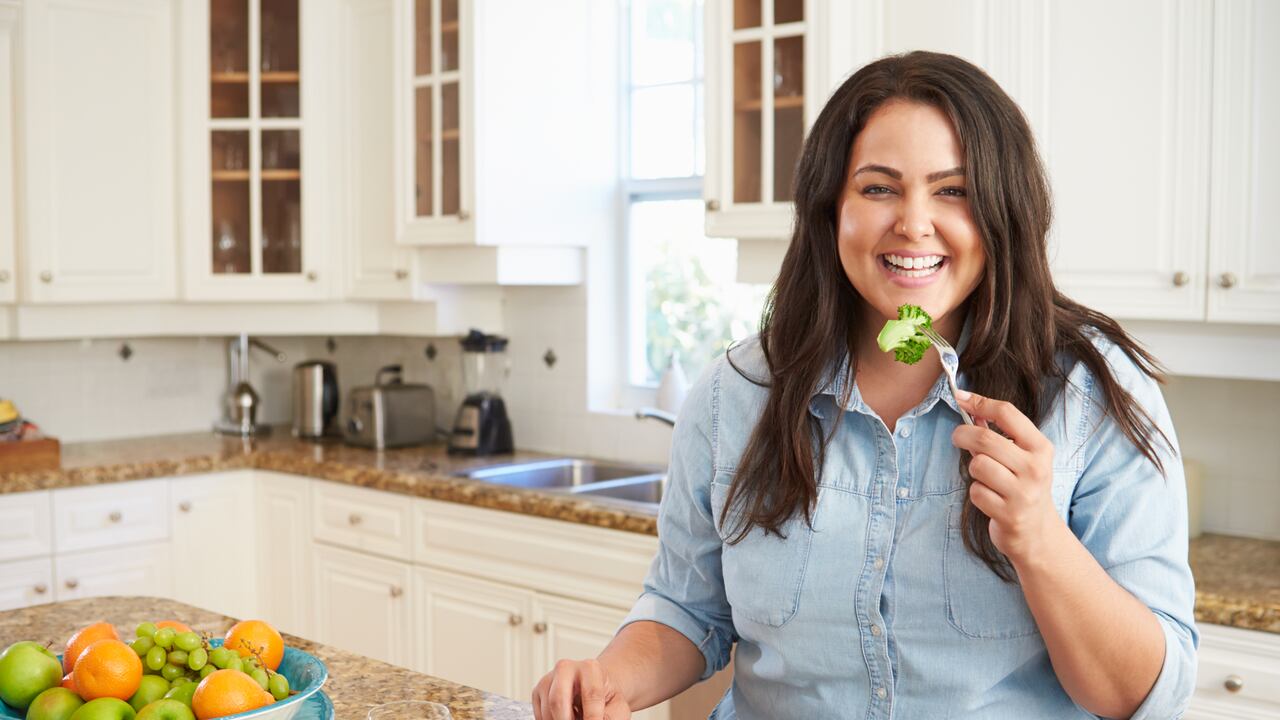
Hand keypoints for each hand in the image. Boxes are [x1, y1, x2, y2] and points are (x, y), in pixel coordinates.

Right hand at [532, 658, 631, 719]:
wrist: (596, 688)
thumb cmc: (606, 697)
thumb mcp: (617, 706)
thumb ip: (610, 717)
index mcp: (590, 668)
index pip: (591, 695)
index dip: (593, 717)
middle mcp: (566, 668)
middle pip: (558, 701)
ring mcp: (549, 679)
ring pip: (548, 711)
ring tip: (577, 717)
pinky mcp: (537, 692)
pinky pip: (540, 716)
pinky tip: (567, 718)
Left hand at [951, 390, 1062, 565]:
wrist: (1038, 532)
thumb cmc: (1024, 487)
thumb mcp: (1022, 457)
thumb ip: (999, 433)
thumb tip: (971, 405)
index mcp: (1041, 448)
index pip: (1007, 413)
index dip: (979, 401)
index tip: (960, 396)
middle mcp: (1035, 468)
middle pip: (985, 439)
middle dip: (963, 434)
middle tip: (957, 437)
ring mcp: (1023, 493)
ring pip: (978, 465)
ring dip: (974, 469)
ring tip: (985, 477)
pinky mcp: (1009, 514)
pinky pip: (976, 492)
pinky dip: (977, 493)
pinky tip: (990, 498)